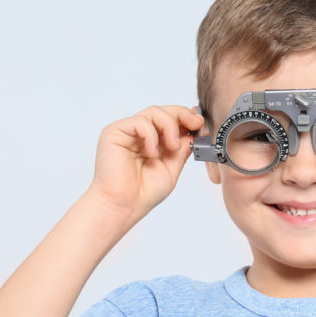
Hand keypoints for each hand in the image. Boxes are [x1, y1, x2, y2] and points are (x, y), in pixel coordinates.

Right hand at [88, 105, 204, 221]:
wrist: (125, 205)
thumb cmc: (144, 192)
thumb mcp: (173, 167)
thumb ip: (182, 148)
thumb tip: (196, 130)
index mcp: (155, 141)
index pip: (172, 120)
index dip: (187, 118)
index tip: (201, 124)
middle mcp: (141, 134)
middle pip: (164, 111)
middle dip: (183, 115)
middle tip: (196, 124)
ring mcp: (128, 132)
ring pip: (154, 112)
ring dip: (169, 126)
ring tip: (172, 147)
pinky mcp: (114, 132)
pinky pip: (139, 122)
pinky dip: (151, 135)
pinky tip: (152, 153)